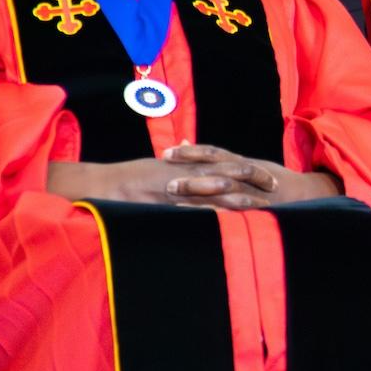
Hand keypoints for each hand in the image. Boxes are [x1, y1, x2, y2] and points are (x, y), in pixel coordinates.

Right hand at [47, 148, 342, 209]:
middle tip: (275, 184)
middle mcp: (180, 172)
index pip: (222, 162)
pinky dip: (206, 215)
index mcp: (181, 164)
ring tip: (261, 204)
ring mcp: (171, 189)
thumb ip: (175, 160)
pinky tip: (225, 223)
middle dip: (250, 178)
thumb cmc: (123, 178)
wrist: (94, 186)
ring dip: (235, 198)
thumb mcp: (153, 165)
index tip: (268, 173)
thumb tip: (189, 148)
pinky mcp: (160, 205)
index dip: (246, 168)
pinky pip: (187, 211)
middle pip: (223, 172)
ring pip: (210, 191)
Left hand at [158, 144, 341, 208]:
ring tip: (179, 205)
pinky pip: (239, 213)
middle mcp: (249, 175)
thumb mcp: (245, 163)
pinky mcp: (262, 209)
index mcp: (242, 162)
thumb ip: (215, 157)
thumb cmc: (271, 178)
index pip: (213, 153)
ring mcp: (256, 193)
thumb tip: (183, 142)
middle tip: (166, 182)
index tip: (166, 153)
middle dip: (192, 178)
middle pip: (217, 173)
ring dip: (203, 199)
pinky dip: (222, 215)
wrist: (308, 193)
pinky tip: (204, 221)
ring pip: (227, 193)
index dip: (190, 153)